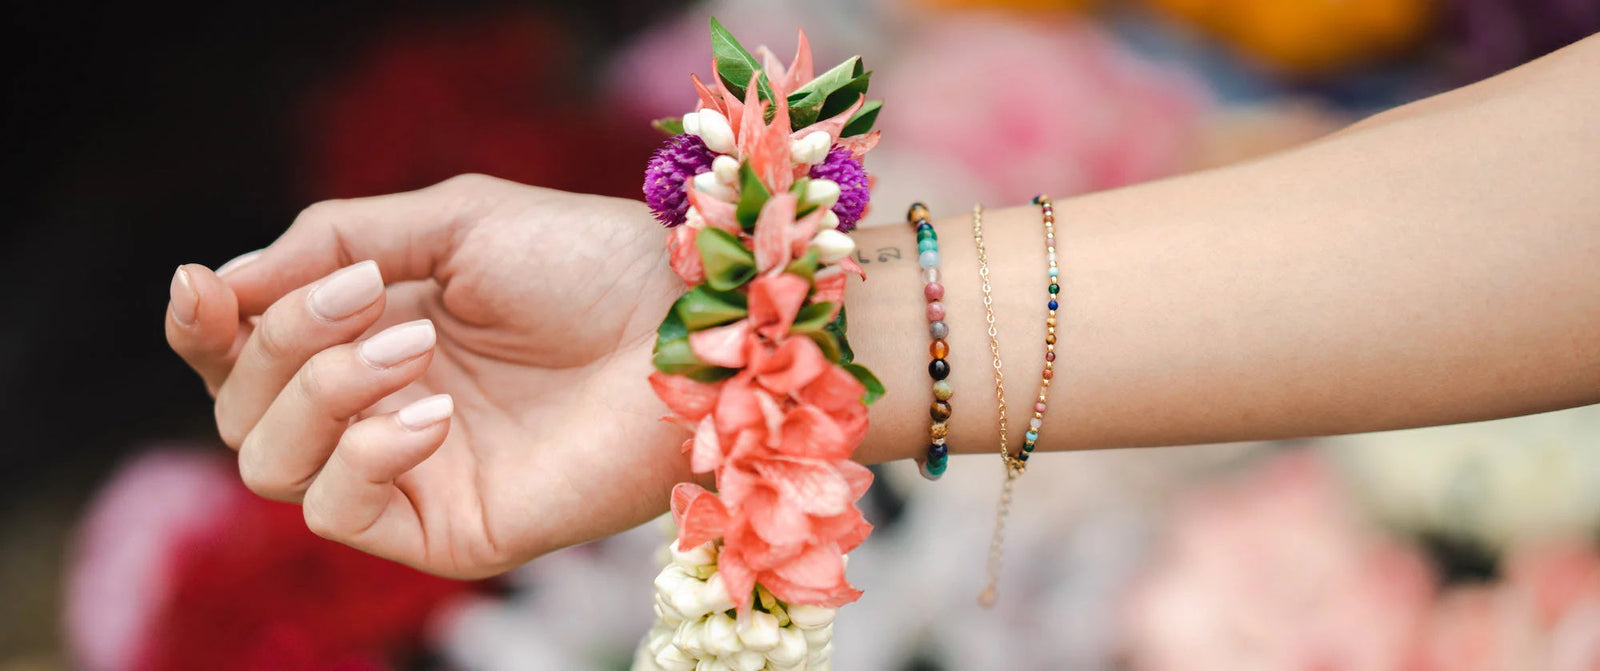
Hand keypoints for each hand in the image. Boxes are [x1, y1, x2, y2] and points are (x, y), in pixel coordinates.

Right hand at [165, 174, 691, 577]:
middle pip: (243, 407)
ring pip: (271, 463)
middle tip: (366, 298)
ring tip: (412, 348)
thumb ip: (335, 238)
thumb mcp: (452, 219)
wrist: (689, 325)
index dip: (204, 326)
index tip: (202, 289)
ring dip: (317, 393)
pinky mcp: (448, 530)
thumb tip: (224, 284)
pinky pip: (339, 512)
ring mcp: (411, 473)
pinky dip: (362, 455)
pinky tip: (431, 413)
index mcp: (373, 332)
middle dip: (281, 343)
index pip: (245, 350)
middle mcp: (380, 406)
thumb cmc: (587, 262)